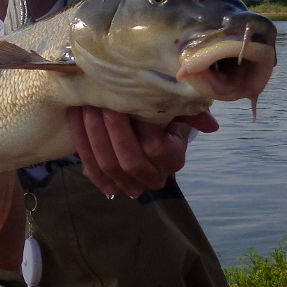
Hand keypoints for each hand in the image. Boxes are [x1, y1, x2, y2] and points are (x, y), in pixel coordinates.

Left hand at [67, 106, 217, 197]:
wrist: (144, 128)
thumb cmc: (163, 115)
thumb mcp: (178, 110)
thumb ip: (192, 114)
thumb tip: (211, 126)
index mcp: (173, 160)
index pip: (156, 149)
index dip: (142, 127)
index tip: (130, 101)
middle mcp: (153, 178)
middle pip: (128, 160)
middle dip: (112, 129)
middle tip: (101, 101)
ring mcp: (128, 184)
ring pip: (106, 165)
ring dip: (92, 133)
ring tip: (86, 105)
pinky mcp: (106, 182)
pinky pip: (90, 168)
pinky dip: (80, 142)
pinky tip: (75, 117)